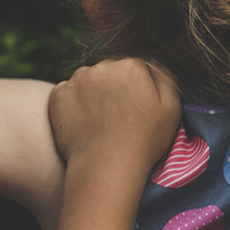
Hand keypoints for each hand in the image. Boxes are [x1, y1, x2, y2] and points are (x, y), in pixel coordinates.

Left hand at [48, 58, 179, 171]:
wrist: (106, 166)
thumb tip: (152, 63)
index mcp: (132, 66)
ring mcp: (76, 80)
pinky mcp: (57, 95)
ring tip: (101, 120)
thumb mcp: (171, 109)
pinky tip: (85, 122)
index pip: (136, 68)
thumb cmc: (144, 140)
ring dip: (94, 93)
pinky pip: (68, 92)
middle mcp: (102, 67)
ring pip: (88, 80)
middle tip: (120, 116)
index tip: (138, 108)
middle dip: (115, 87)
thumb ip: (164, 79)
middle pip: (110, 71)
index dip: (139, 88)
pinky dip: (75, 103)